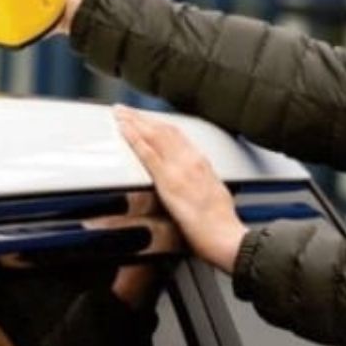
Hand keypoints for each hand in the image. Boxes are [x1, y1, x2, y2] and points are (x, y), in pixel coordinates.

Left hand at [113, 106, 246, 271]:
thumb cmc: (223, 224)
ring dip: (134, 121)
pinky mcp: (168, 180)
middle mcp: (190, 160)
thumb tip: (196, 186)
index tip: (146, 118)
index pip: (176, 136)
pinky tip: (123, 129)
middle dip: (142, 117)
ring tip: (119, 113)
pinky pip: (147, 153)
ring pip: (153, 135)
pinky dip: (134, 138)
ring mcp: (179, 168)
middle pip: (163, 130)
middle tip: (125, 109)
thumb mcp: (216, 196)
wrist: (226, 235)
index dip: (158, 124)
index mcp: (201, 163)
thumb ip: (202, 185)